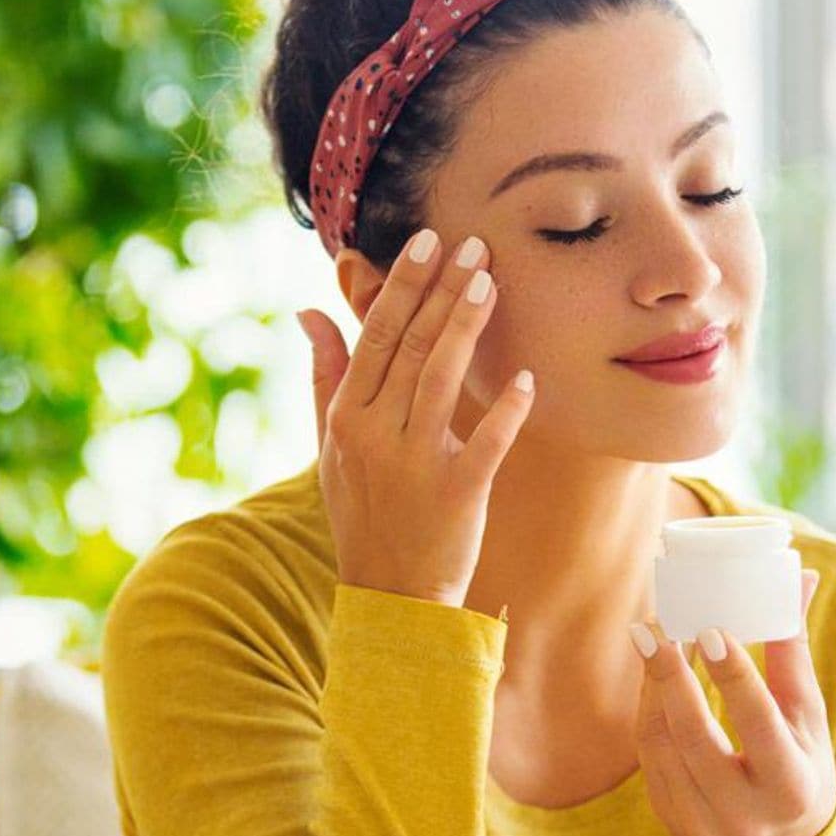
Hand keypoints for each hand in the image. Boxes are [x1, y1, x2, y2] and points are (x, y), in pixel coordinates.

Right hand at [295, 228, 535, 608]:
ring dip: (466, 328)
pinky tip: (528, 378)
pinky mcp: (457, 494)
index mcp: (346, 417)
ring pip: (441, 381)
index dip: (403, 285)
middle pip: (410, 347)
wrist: (390, 595)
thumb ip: (324, 375)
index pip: (376, 335)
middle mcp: (375, 434)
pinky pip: (486, 443)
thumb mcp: (330, 445)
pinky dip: (505, 410)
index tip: (428, 240)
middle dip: (442, 291)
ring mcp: (415, 464)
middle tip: (473, 243)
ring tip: (489, 281)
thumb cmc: (363, 512)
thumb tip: (308, 311)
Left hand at [630, 571, 835, 835]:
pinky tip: (651, 672)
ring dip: (653, 686)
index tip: (709, 628)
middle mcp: (744, 814)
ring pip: (662, 746)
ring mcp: (702, 823)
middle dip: (672, 677)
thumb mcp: (807, 719)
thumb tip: (800, 576)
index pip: (758, 724)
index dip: (733, 676)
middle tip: (656, 625)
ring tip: (652, 636)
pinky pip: (648, 758)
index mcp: (790, 787)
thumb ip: (794, 651)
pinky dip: (648, 709)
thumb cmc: (799, 767)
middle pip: (696, 738)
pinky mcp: (670, 820)